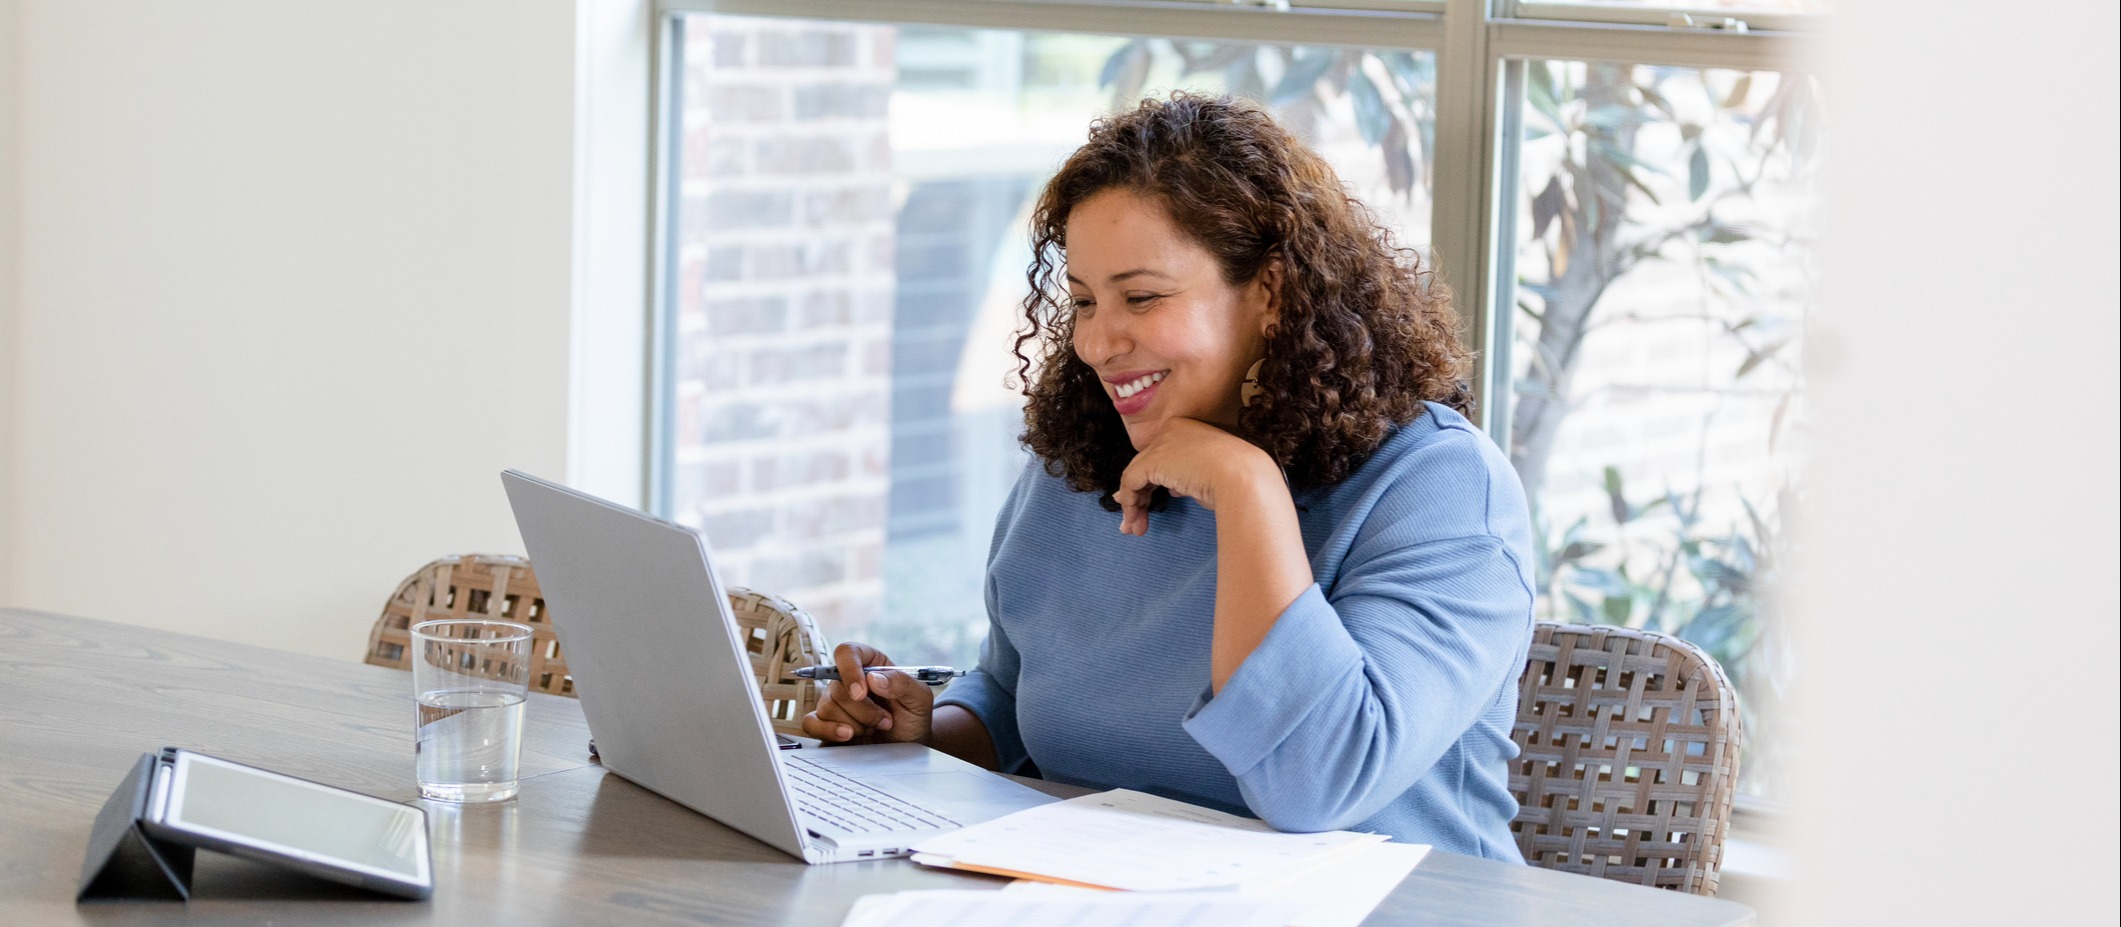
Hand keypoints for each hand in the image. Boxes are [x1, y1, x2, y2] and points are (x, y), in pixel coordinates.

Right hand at [800, 642, 934, 744]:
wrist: (907, 747)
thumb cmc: (912, 718)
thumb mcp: (920, 698)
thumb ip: (902, 684)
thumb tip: (873, 679)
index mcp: (870, 663)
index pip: (847, 652)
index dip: (850, 670)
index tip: (862, 692)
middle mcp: (848, 680)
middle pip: (837, 686)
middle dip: (863, 710)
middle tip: (885, 721)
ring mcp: (835, 703)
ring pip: (827, 707)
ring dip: (855, 724)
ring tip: (874, 729)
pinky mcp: (826, 724)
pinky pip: (811, 724)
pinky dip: (828, 731)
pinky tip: (848, 736)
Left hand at [1112, 418, 1276, 535]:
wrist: (1244, 478)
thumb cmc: (1239, 480)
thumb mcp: (1210, 475)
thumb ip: (1187, 478)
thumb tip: (1172, 489)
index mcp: (1189, 428)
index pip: (1162, 455)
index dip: (1151, 481)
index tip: (1146, 503)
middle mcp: (1172, 429)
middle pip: (1146, 464)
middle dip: (1138, 494)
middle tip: (1134, 519)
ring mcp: (1161, 442)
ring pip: (1136, 474)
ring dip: (1133, 504)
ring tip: (1134, 528)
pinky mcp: (1153, 460)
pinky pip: (1131, 482)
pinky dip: (1130, 503)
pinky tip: (1134, 521)